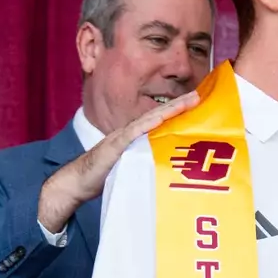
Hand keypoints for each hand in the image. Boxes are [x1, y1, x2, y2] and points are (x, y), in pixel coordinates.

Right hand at [37, 91, 199, 231]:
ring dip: (169, 110)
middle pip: (158, 115)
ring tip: (188, 101)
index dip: (177, 112)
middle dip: (179, 105)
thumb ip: (145, 161)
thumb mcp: (131, 167)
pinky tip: (160, 118)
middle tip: (199, 95)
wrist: (78, 182)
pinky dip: (147, 124)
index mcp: (136, 138)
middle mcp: (131, 133)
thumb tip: (165, 166)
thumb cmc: (104, 176)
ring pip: (150, 119)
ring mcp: (122, 137)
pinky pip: (133, 133)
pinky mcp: (114, 146)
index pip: (160, 121)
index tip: (196, 105)